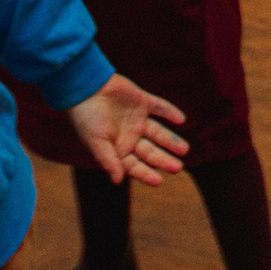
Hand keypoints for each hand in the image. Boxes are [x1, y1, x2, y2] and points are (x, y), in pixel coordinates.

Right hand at [69, 74, 189, 186]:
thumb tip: (118, 182)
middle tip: (178, 168)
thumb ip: (108, 160)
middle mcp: (130, 136)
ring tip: (185, 149)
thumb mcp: (96, 141)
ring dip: (171, 140)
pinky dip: (170, 112)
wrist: (85, 87)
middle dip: (164, 160)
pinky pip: (160, 108)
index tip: (159, 181)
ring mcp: (137, 119)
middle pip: (150, 151)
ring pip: (158, 132)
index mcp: (118, 149)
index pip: (135, 165)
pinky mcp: (142, 101)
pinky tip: (181, 119)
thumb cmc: (85, 117)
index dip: (146, 174)